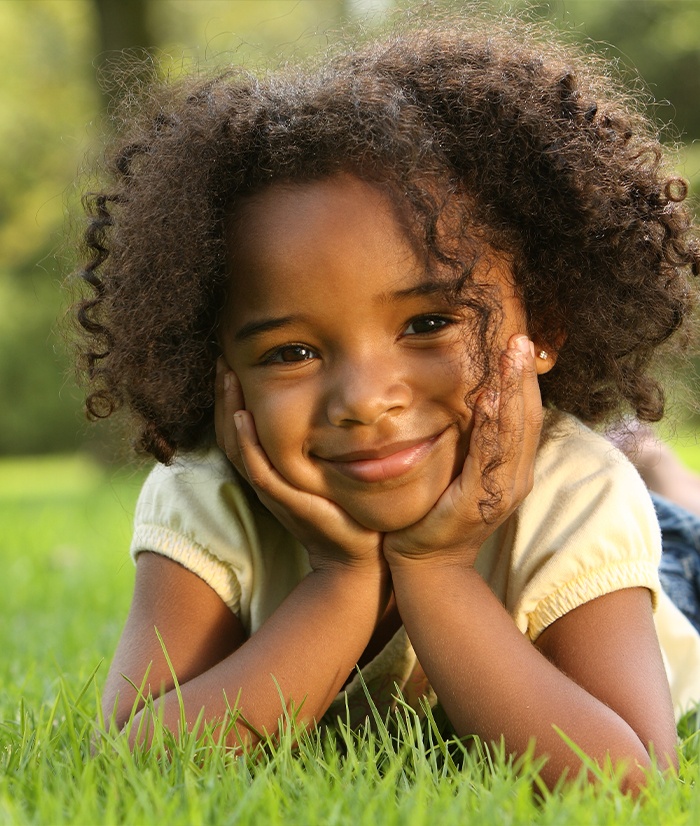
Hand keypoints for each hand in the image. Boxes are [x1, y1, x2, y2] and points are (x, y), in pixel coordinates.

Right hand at [215, 359, 384, 571]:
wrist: (358, 552)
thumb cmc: (345, 508)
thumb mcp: (326, 466)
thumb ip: (319, 440)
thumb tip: (331, 403)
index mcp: (271, 468)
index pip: (239, 427)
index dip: (230, 396)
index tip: (232, 362)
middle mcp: (265, 477)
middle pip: (230, 431)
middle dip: (224, 394)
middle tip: (223, 359)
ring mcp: (273, 490)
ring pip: (237, 445)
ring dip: (229, 409)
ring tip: (228, 376)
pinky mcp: (286, 500)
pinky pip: (257, 469)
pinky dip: (246, 442)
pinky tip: (242, 415)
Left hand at [383, 335, 542, 567]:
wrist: (426, 564)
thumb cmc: (437, 513)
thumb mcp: (459, 470)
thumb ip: (471, 441)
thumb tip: (471, 399)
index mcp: (513, 468)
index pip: (526, 415)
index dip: (524, 379)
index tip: (519, 342)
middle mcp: (516, 477)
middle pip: (528, 416)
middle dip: (523, 375)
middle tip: (520, 336)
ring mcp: (502, 491)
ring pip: (515, 431)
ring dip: (513, 390)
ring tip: (511, 354)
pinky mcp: (479, 502)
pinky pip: (488, 457)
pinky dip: (491, 426)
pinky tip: (488, 399)